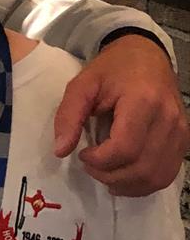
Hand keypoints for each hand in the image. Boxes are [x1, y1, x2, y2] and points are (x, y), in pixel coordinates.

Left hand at [53, 36, 188, 194]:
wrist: (146, 54)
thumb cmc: (112, 69)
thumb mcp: (83, 84)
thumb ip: (69, 116)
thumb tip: (61, 151)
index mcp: (143, 100)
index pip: (124, 148)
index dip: (99, 161)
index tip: (83, 153)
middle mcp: (167, 119)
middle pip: (141, 168)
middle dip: (109, 175)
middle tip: (91, 165)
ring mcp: (180, 131)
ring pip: (155, 177)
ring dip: (126, 184)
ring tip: (106, 173)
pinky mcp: (183, 140)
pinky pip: (167, 174)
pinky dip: (143, 183)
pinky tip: (124, 176)